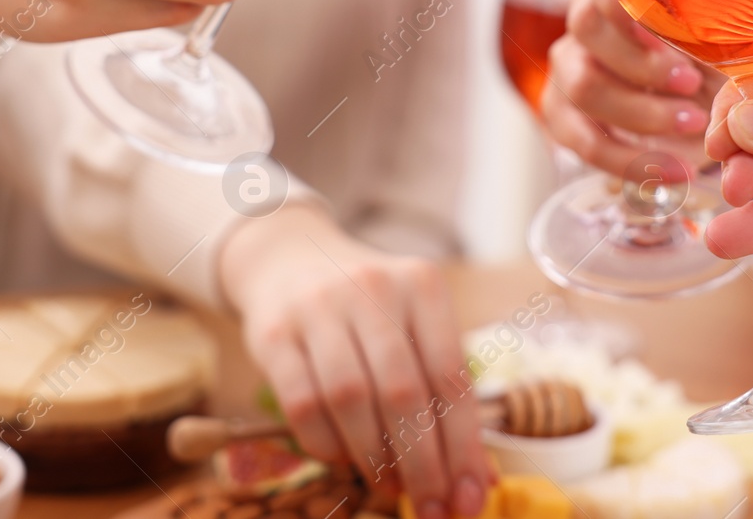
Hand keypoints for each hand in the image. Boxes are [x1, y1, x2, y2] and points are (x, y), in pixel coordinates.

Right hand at [221, 205, 489, 518]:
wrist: (290, 258)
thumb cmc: (369, 307)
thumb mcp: (413, 323)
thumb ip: (443, 390)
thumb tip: (478, 478)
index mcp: (422, 285)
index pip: (451, 375)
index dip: (463, 445)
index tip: (470, 495)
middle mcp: (373, 288)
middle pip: (404, 392)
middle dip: (422, 463)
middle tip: (432, 506)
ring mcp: (319, 308)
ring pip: (351, 399)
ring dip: (374, 459)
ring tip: (389, 487)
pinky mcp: (274, 332)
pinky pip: (302, 403)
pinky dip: (326, 445)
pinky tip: (344, 459)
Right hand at [539, 0, 715, 176]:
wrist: (699, 110)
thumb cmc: (710, 61)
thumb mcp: (718, 39)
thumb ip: (710, 26)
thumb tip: (728, 20)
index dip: (623, 1)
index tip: (662, 29)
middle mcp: (583, 22)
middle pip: (587, 28)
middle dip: (642, 61)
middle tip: (692, 83)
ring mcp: (568, 68)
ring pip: (583, 85)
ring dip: (641, 111)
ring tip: (694, 124)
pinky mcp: (562, 115)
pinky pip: (584, 140)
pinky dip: (631, 160)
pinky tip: (675, 170)